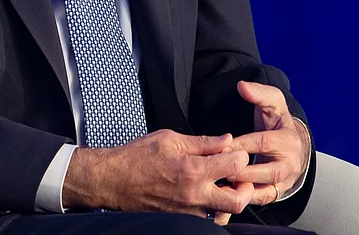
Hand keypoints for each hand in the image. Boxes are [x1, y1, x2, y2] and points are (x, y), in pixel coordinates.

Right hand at [63, 130, 253, 221]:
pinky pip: (207, 217)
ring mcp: (189, 211)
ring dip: (228, 199)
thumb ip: (202, 142)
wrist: (113, 180)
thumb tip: (227, 141)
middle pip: (238, 200)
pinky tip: (205, 194)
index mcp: (193, 170)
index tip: (235, 152)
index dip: (240, 156)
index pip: (236, 165)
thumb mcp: (169, 139)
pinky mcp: (182, 219)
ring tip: (221, 185)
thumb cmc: (138, 156)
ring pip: (224, 213)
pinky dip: (212, 207)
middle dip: (245, 187)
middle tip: (239, 176)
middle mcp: (195, 195)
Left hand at [226, 81, 310, 205]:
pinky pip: (264, 200)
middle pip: (266, 171)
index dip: (241, 144)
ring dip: (243, 190)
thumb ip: (258, 93)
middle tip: (219, 169)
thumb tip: (243, 86)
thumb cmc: (277, 121)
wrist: (292, 143)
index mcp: (288, 140)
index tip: (221, 145)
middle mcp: (290, 163)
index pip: (262, 143)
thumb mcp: (272, 102)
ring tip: (221, 185)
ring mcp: (286, 180)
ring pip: (266, 190)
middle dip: (242, 171)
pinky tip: (227, 195)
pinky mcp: (278, 191)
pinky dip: (247, 200)